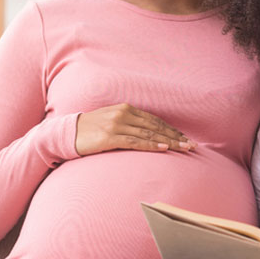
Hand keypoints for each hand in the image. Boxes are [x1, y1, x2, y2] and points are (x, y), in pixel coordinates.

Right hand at [75, 103, 196, 155]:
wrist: (67, 133)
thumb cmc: (90, 130)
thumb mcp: (111, 122)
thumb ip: (128, 125)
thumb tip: (148, 136)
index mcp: (125, 109)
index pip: (154, 121)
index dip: (171, 130)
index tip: (185, 138)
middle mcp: (123, 114)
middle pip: (155, 127)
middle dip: (176, 137)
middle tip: (192, 146)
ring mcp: (116, 125)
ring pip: (149, 134)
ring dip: (169, 142)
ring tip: (184, 149)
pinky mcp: (109, 137)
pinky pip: (135, 142)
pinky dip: (151, 145)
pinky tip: (164, 149)